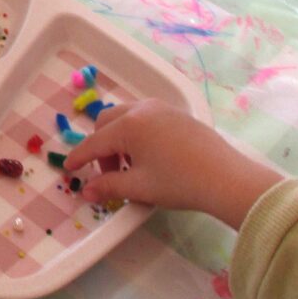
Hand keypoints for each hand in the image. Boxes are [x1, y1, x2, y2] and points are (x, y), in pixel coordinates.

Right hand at [61, 99, 283, 228]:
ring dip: (119, 138)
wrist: (228, 179)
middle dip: (101, 146)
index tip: (69, 169)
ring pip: (126, 116)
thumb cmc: (180, 183)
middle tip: (111, 172)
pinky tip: (151, 155)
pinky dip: (137, 132)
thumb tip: (86, 191)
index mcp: (128, 126)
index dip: (79, 157)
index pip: (94, 142)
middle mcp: (141, 109)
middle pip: (106, 122)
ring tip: (133, 165)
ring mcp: (161, 107)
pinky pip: (145, 116)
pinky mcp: (177, 112)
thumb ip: (109, 186)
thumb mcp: (140, 188)